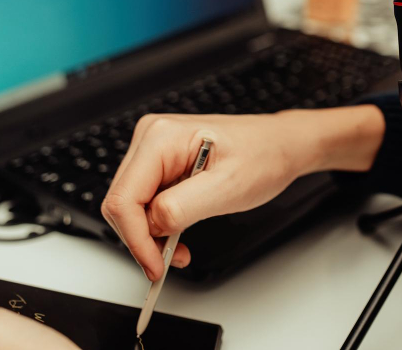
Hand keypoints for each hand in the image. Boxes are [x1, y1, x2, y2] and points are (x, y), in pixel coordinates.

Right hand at [102, 106, 383, 280]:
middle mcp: (151, 139)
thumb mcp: (228, 187)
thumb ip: (184, 207)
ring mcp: (153, 150)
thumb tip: (153, 225)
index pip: (124, 198)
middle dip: (142, 238)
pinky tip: (177, 234)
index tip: (155, 266)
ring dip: (151, 234)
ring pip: (131, 206)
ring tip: (179, 249)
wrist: (280, 145)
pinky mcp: (161, 164)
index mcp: (161, 137)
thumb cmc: (263, 155)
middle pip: (121, 203)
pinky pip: (145, 202)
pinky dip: (158, 225)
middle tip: (169, 262)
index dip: (135, 238)